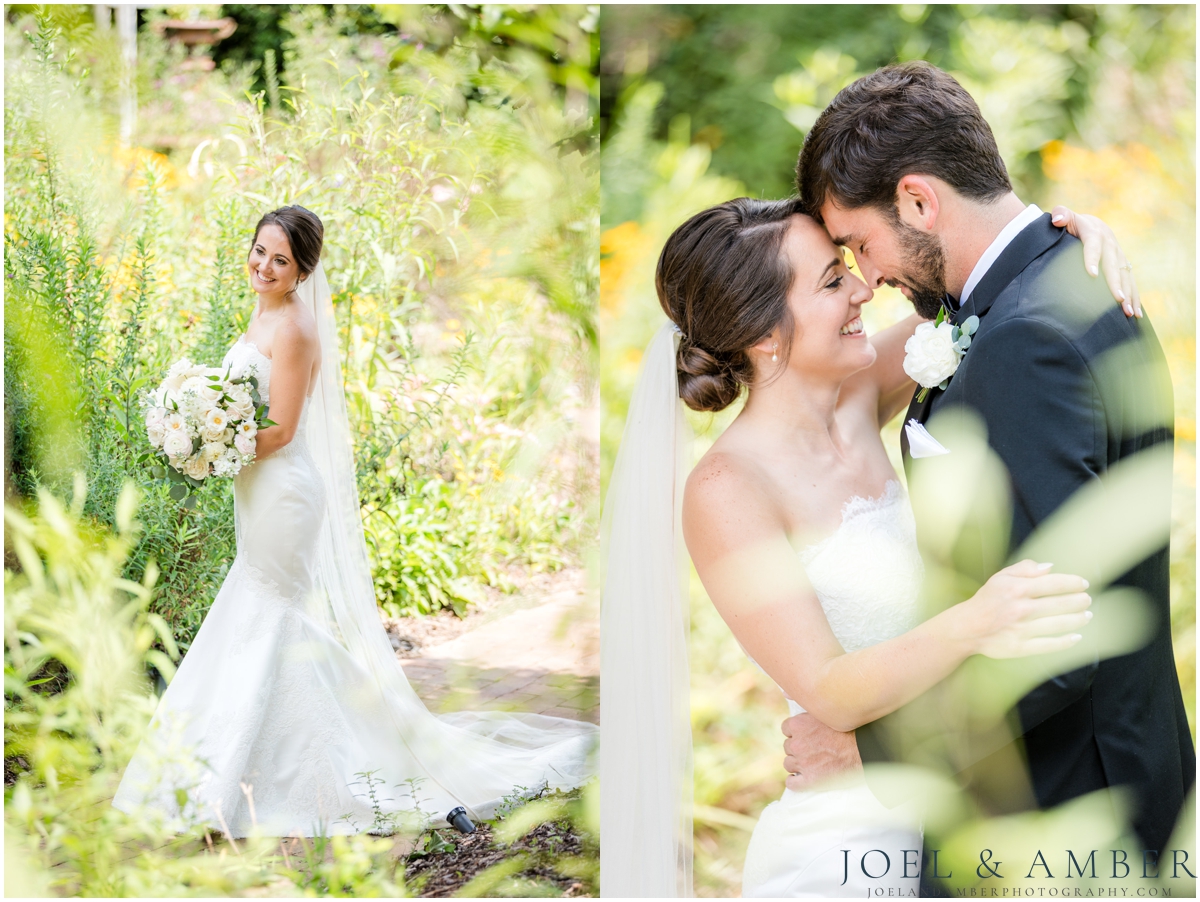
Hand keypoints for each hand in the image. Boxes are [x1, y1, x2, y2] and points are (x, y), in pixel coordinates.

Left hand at [781, 711, 861, 790]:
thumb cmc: (848, 728)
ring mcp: (802, 763)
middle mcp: (796, 744)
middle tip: (812, 750)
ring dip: (797, 764)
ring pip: (788, 764)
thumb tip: (785, 693)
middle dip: (797, 748)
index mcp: (798, 725)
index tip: (806, 736)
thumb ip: (806, 705)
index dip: (796, 733)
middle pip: (787, 747)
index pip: (786, 729)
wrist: (863, 749)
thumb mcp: (825, 711)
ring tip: (811, 764)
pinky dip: (795, 782)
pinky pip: (792, 783)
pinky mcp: (810, 780)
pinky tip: (801, 779)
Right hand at [955, 559, 1091, 659]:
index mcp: (1016, 589)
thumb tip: (1050, 567)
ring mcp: (1021, 629)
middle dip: (1079, 601)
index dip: (1072, 583)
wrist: (966, 628)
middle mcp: (1021, 608)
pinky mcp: (1020, 647)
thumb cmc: (986, 601)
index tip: (1083, 584)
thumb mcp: (1000, 578)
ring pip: (1058, 624)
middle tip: (1087, 600)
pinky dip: (1065, 642)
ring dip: (1078, 620)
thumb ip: (1024, 569)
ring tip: (1087, 616)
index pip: (1053, 583)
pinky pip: (1049, 645)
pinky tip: (1076, 637)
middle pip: (1060, 604)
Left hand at [1050, 206, 1141, 317]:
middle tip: (1118, 299)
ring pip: (1125, 275)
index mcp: (1094, 232)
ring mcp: (1118, 254)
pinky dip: (1134, 297)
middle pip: (1113, 265)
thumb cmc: (1072, 223)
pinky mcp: (1123, 264)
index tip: (1091, 274)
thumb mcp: (1065, 216)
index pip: (1092, 246)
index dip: (1092, 258)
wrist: (1091, 224)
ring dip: (1129, 294)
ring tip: (1129, 312)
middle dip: (1116, 283)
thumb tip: (1057, 219)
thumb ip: (1060, 214)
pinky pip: (1130, 281)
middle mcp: (1110, 243)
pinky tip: (1135, 314)